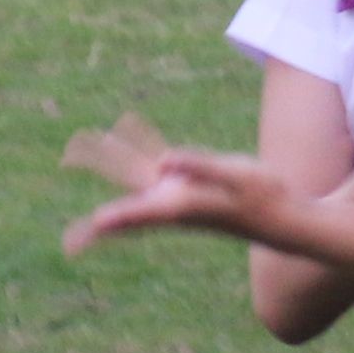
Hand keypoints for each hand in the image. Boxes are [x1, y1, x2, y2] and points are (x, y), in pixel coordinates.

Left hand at [61, 113, 296, 257]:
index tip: (91, 225)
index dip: (111, 217)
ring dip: (108, 159)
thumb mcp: (237, 177)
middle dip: (95, 192)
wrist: (285, 218)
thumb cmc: (266, 199)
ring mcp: (178, 192)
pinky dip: (138, 145)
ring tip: (81, 143)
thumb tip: (163, 161)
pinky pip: (154, 161)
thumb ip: (201, 167)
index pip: (136, 213)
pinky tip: (125, 127)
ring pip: (134, 175)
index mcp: (180, 206)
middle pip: (123, 199)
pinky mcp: (188, 182)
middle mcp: (172, 203)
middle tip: (68, 179)